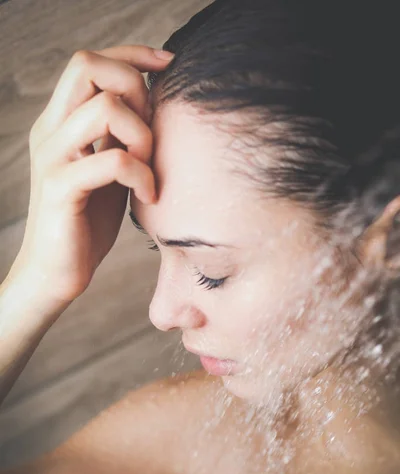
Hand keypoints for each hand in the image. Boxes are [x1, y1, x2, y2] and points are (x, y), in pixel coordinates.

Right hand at [11, 45, 173, 305]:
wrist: (56, 272)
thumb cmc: (86, 223)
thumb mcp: (109, 170)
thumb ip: (121, 138)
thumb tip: (154, 105)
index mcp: (61, 122)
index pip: (89, 62)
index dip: (131, 54)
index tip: (168, 64)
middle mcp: (51, 130)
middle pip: (88, 66)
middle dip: (135, 86)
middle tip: (152, 131)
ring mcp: (52, 157)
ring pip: (104, 108)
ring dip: (142, 134)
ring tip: (150, 168)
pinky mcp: (60, 188)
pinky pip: (111, 161)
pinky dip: (141, 174)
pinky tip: (149, 197)